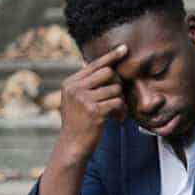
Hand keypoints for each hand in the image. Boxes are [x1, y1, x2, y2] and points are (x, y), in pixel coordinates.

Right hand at [58, 44, 127, 162]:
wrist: (73, 145)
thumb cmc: (78, 123)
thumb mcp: (75, 100)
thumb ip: (83, 83)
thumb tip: (88, 62)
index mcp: (70, 83)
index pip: (94, 64)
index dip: (111, 56)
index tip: (124, 49)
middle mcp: (75, 88)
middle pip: (108, 73)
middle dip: (117, 84)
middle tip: (117, 98)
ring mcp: (83, 99)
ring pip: (115, 89)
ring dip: (120, 101)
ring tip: (116, 113)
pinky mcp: (94, 111)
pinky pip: (118, 102)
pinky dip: (121, 111)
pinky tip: (117, 119)